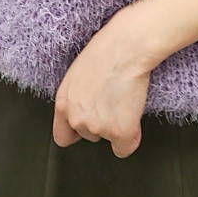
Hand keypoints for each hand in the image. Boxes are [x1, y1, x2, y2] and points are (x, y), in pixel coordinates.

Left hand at [52, 19, 156, 159]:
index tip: (86, 129)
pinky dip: (132, 138)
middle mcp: (76, 118)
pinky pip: (125, 148)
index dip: (77, 133)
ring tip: (125, 102)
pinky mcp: (118, 131)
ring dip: (118, 127)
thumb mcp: (78, 74)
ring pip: (109, 139)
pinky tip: (134, 120)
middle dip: (102, 124)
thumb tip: (87, 105)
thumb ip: (77, 97)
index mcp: (64, 103)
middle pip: (89, 137)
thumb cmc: (106, 52)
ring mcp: (97, 127)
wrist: (125, 48)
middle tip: (114, 104)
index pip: (63, 136)